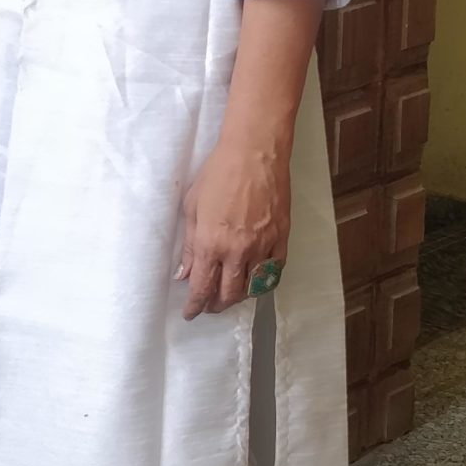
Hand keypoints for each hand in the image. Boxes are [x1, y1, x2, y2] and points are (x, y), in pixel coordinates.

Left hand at [174, 133, 288, 318]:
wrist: (254, 153)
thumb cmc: (218, 173)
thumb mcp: (192, 207)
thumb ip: (190, 246)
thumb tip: (184, 274)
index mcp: (211, 244)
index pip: (202, 288)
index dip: (195, 306)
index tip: (190, 313)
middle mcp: (238, 252)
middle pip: (229, 294)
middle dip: (216, 305)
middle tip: (210, 304)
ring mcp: (263, 246)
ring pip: (253, 287)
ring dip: (239, 295)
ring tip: (231, 293)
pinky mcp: (281, 237)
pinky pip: (274, 271)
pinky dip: (263, 280)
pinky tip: (255, 278)